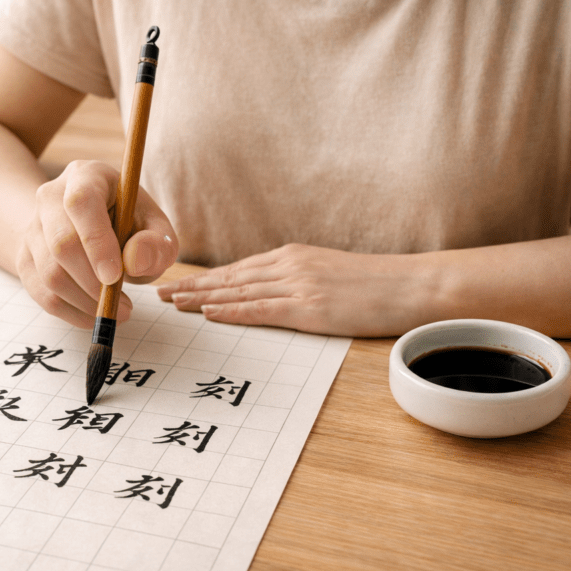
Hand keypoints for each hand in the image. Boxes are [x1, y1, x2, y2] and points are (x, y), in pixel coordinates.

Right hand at [16, 160, 178, 327]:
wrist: (92, 225)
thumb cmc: (130, 224)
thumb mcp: (155, 226)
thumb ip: (156, 242)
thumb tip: (135, 261)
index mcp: (85, 176)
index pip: (81, 204)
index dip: (96, 242)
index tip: (115, 277)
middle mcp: (50, 197)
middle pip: (61, 243)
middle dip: (93, 283)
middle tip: (124, 306)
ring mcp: (32, 228)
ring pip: (49, 274)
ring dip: (85, 302)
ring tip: (116, 310)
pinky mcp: (25, 257)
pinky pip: (41, 293)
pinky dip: (70, 312)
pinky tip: (94, 314)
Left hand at [157, 243, 432, 336]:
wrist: (412, 285)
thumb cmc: (375, 284)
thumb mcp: (328, 272)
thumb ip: (296, 278)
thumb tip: (270, 291)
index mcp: (291, 256)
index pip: (237, 269)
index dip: (204, 278)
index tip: (177, 284)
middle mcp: (288, 266)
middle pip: (228, 278)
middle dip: (191, 286)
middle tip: (158, 292)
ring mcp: (298, 285)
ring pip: (237, 292)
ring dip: (200, 299)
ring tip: (171, 304)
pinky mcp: (309, 307)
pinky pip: (261, 309)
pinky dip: (231, 311)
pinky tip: (208, 314)